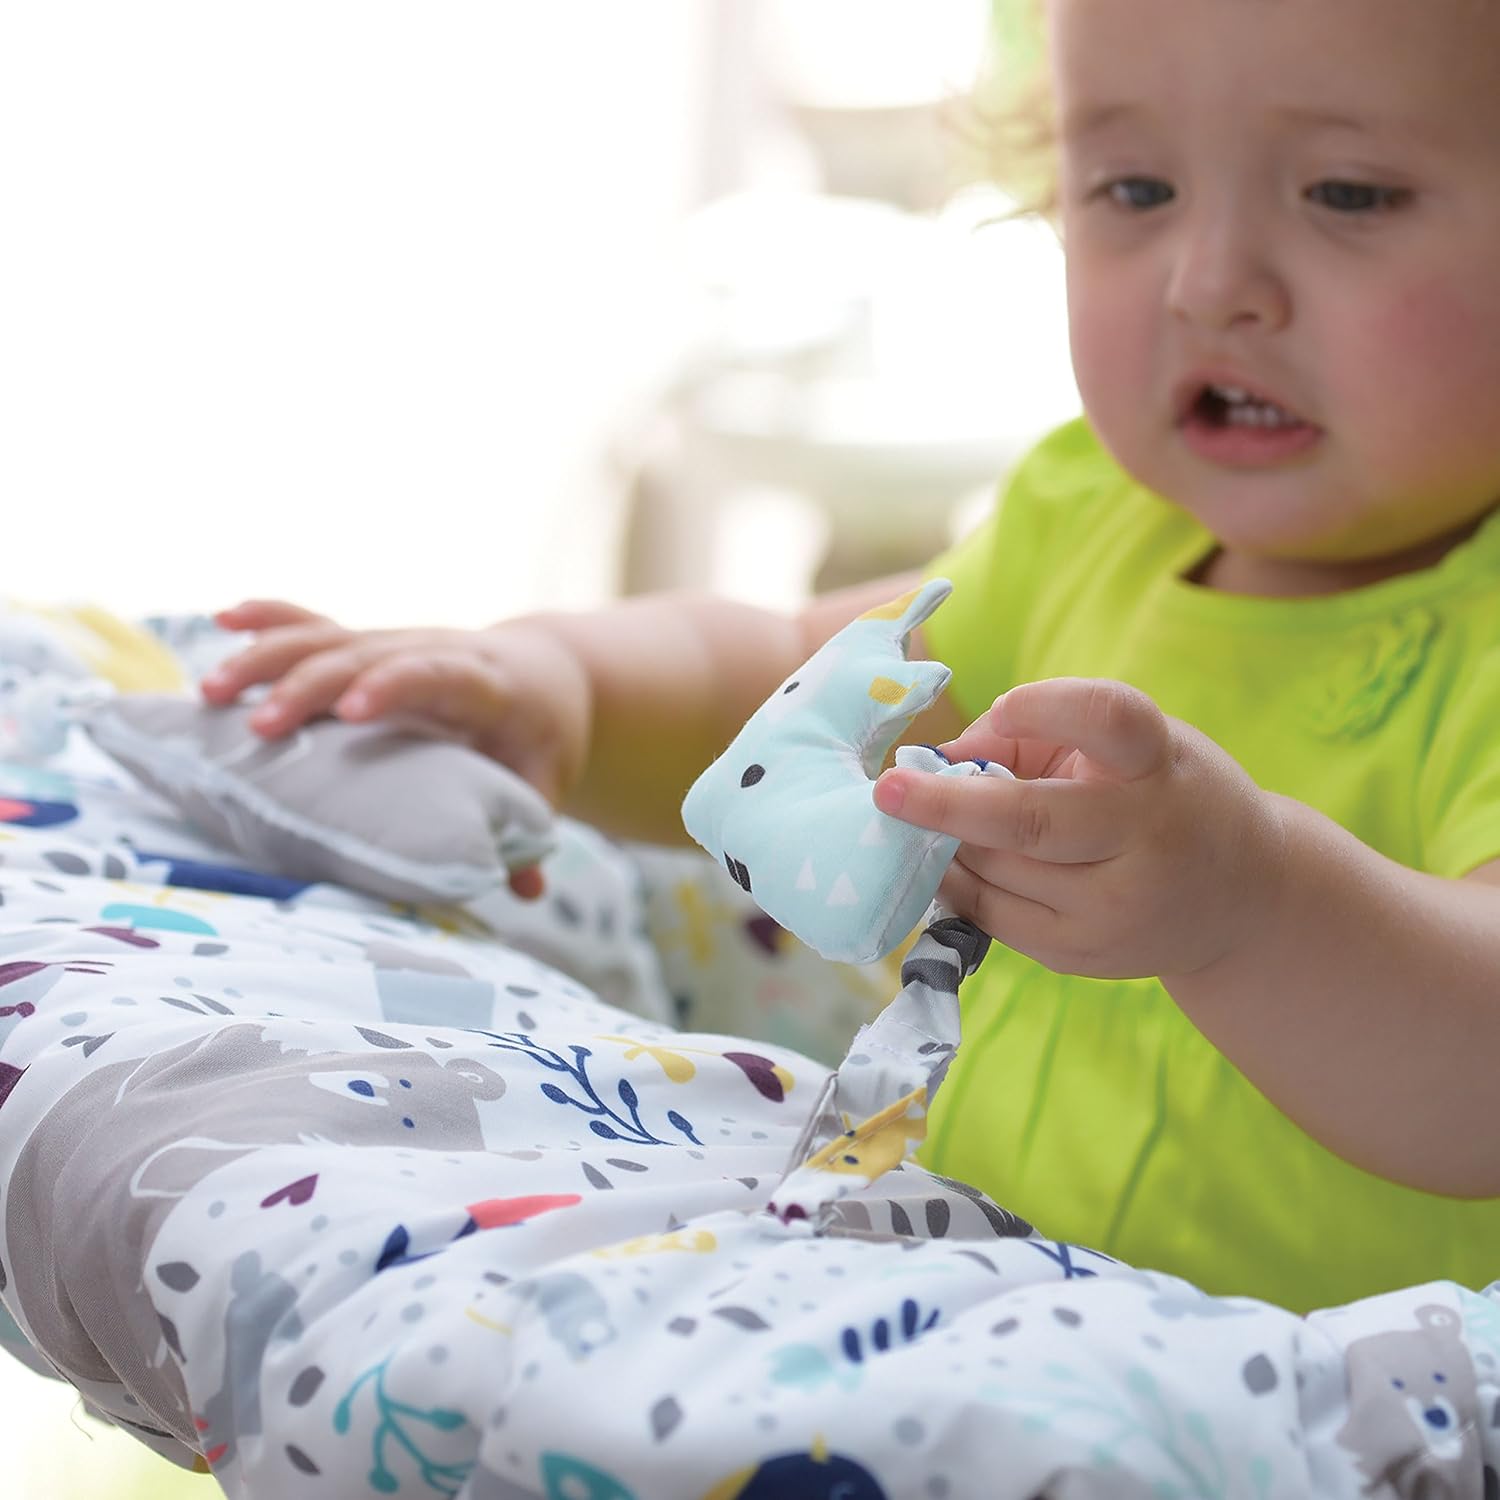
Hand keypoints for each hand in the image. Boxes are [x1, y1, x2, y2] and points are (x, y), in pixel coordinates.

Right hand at [203, 600, 595, 900]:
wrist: (547, 676)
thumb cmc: (539, 739)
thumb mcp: (544, 780)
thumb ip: (529, 827)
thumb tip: (528, 893)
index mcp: (484, 685)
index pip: (437, 674)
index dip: (395, 686)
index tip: (352, 711)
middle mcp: (434, 649)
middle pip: (366, 656)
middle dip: (310, 688)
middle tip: (258, 728)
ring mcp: (398, 642)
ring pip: (330, 637)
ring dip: (270, 658)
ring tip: (210, 693)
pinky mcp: (372, 644)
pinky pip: (318, 623)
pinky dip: (272, 619)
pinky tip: (223, 620)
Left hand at [873, 678, 1285, 979]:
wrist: (1243, 899)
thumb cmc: (1165, 794)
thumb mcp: (1131, 746)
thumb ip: (1036, 737)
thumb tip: (939, 757)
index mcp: (1160, 763)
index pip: (1108, 720)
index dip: (1045, 706)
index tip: (1000, 706)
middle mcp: (1146, 836)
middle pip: (1031, 820)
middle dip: (946, 803)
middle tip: (887, 788)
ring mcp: (1116, 906)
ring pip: (998, 870)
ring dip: (949, 841)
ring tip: (924, 819)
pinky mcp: (1084, 955)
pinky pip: (992, 916)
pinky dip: (957, 883)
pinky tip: (946, 861)